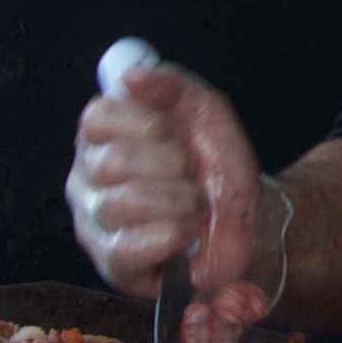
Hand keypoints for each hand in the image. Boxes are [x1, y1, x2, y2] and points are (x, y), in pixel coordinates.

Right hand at [64, 59, 269, 295]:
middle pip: (113, 160)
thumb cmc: (219, 172)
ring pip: (126, 203)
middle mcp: (89, 180)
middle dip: (171, 165)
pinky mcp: (112, 265)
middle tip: (191, 176)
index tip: (175, 134)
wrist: (252, 225)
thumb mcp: (206, 114)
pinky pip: (129, 247)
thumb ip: (172, 85)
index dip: (148, 123)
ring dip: (179, 202)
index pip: (97, 118)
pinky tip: (185, 234)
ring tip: (193, 207)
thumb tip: (130, 77)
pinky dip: (172, 236)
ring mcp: (96, 224)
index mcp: (103, 139)